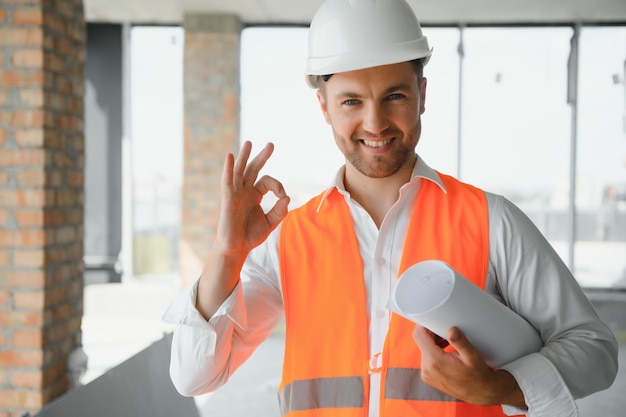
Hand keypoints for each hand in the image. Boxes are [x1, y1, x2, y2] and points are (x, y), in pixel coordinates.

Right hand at [215, 141, 289, 256]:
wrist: (236, 248)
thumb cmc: (251, 235)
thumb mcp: (270, 223)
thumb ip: (280, 211)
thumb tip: (287, 197)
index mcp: (254, 195)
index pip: (267, 182)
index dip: (277, 185)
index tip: (282, 196)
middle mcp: (244, 191)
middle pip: (253, 169)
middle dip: (262, 157)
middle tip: (271, 144)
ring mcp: (235, 194)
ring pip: (240, 171)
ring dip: (244, 157)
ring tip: (249, 143)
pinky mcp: (227, 199)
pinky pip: (228, 182)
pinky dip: (229, 169)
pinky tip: (230, 157)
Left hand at [412, 325, 525, 407]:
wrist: (481, 393)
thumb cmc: (478, 374)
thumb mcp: (473, 356)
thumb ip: (461, 342)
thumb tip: (451, 330)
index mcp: (434, 362)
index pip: (419, 336)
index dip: (423, 324)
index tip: (431, 318)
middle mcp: (426, 369)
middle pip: (421, 342)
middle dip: (430, 333)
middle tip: (443, 327)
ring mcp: (426, 375)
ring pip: (424, 349)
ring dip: (433, 342)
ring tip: (446, 338)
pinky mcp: (429, 377)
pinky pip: (426, 359)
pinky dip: (433, 351)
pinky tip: (445, 349)